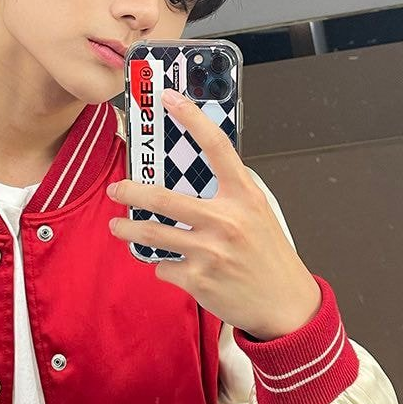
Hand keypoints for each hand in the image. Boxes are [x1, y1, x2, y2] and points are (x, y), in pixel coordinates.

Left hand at [107, 88, 321, 339]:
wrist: (285, 305)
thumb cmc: (269, 257)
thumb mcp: (259, 214)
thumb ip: (230, 193)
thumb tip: (194, 174)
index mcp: (244, 196)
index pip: (216, 147)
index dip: (191, 118)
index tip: (169, 98)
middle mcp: (226, 220)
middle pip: (163, 198)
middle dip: (131, 191)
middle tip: (117, 188)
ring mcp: (209, 251)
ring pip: (152, 234)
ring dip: (128, 230)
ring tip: (118, 227)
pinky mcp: (197, 279)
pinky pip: (163, 267)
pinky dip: (164, 266)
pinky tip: (174, 267)